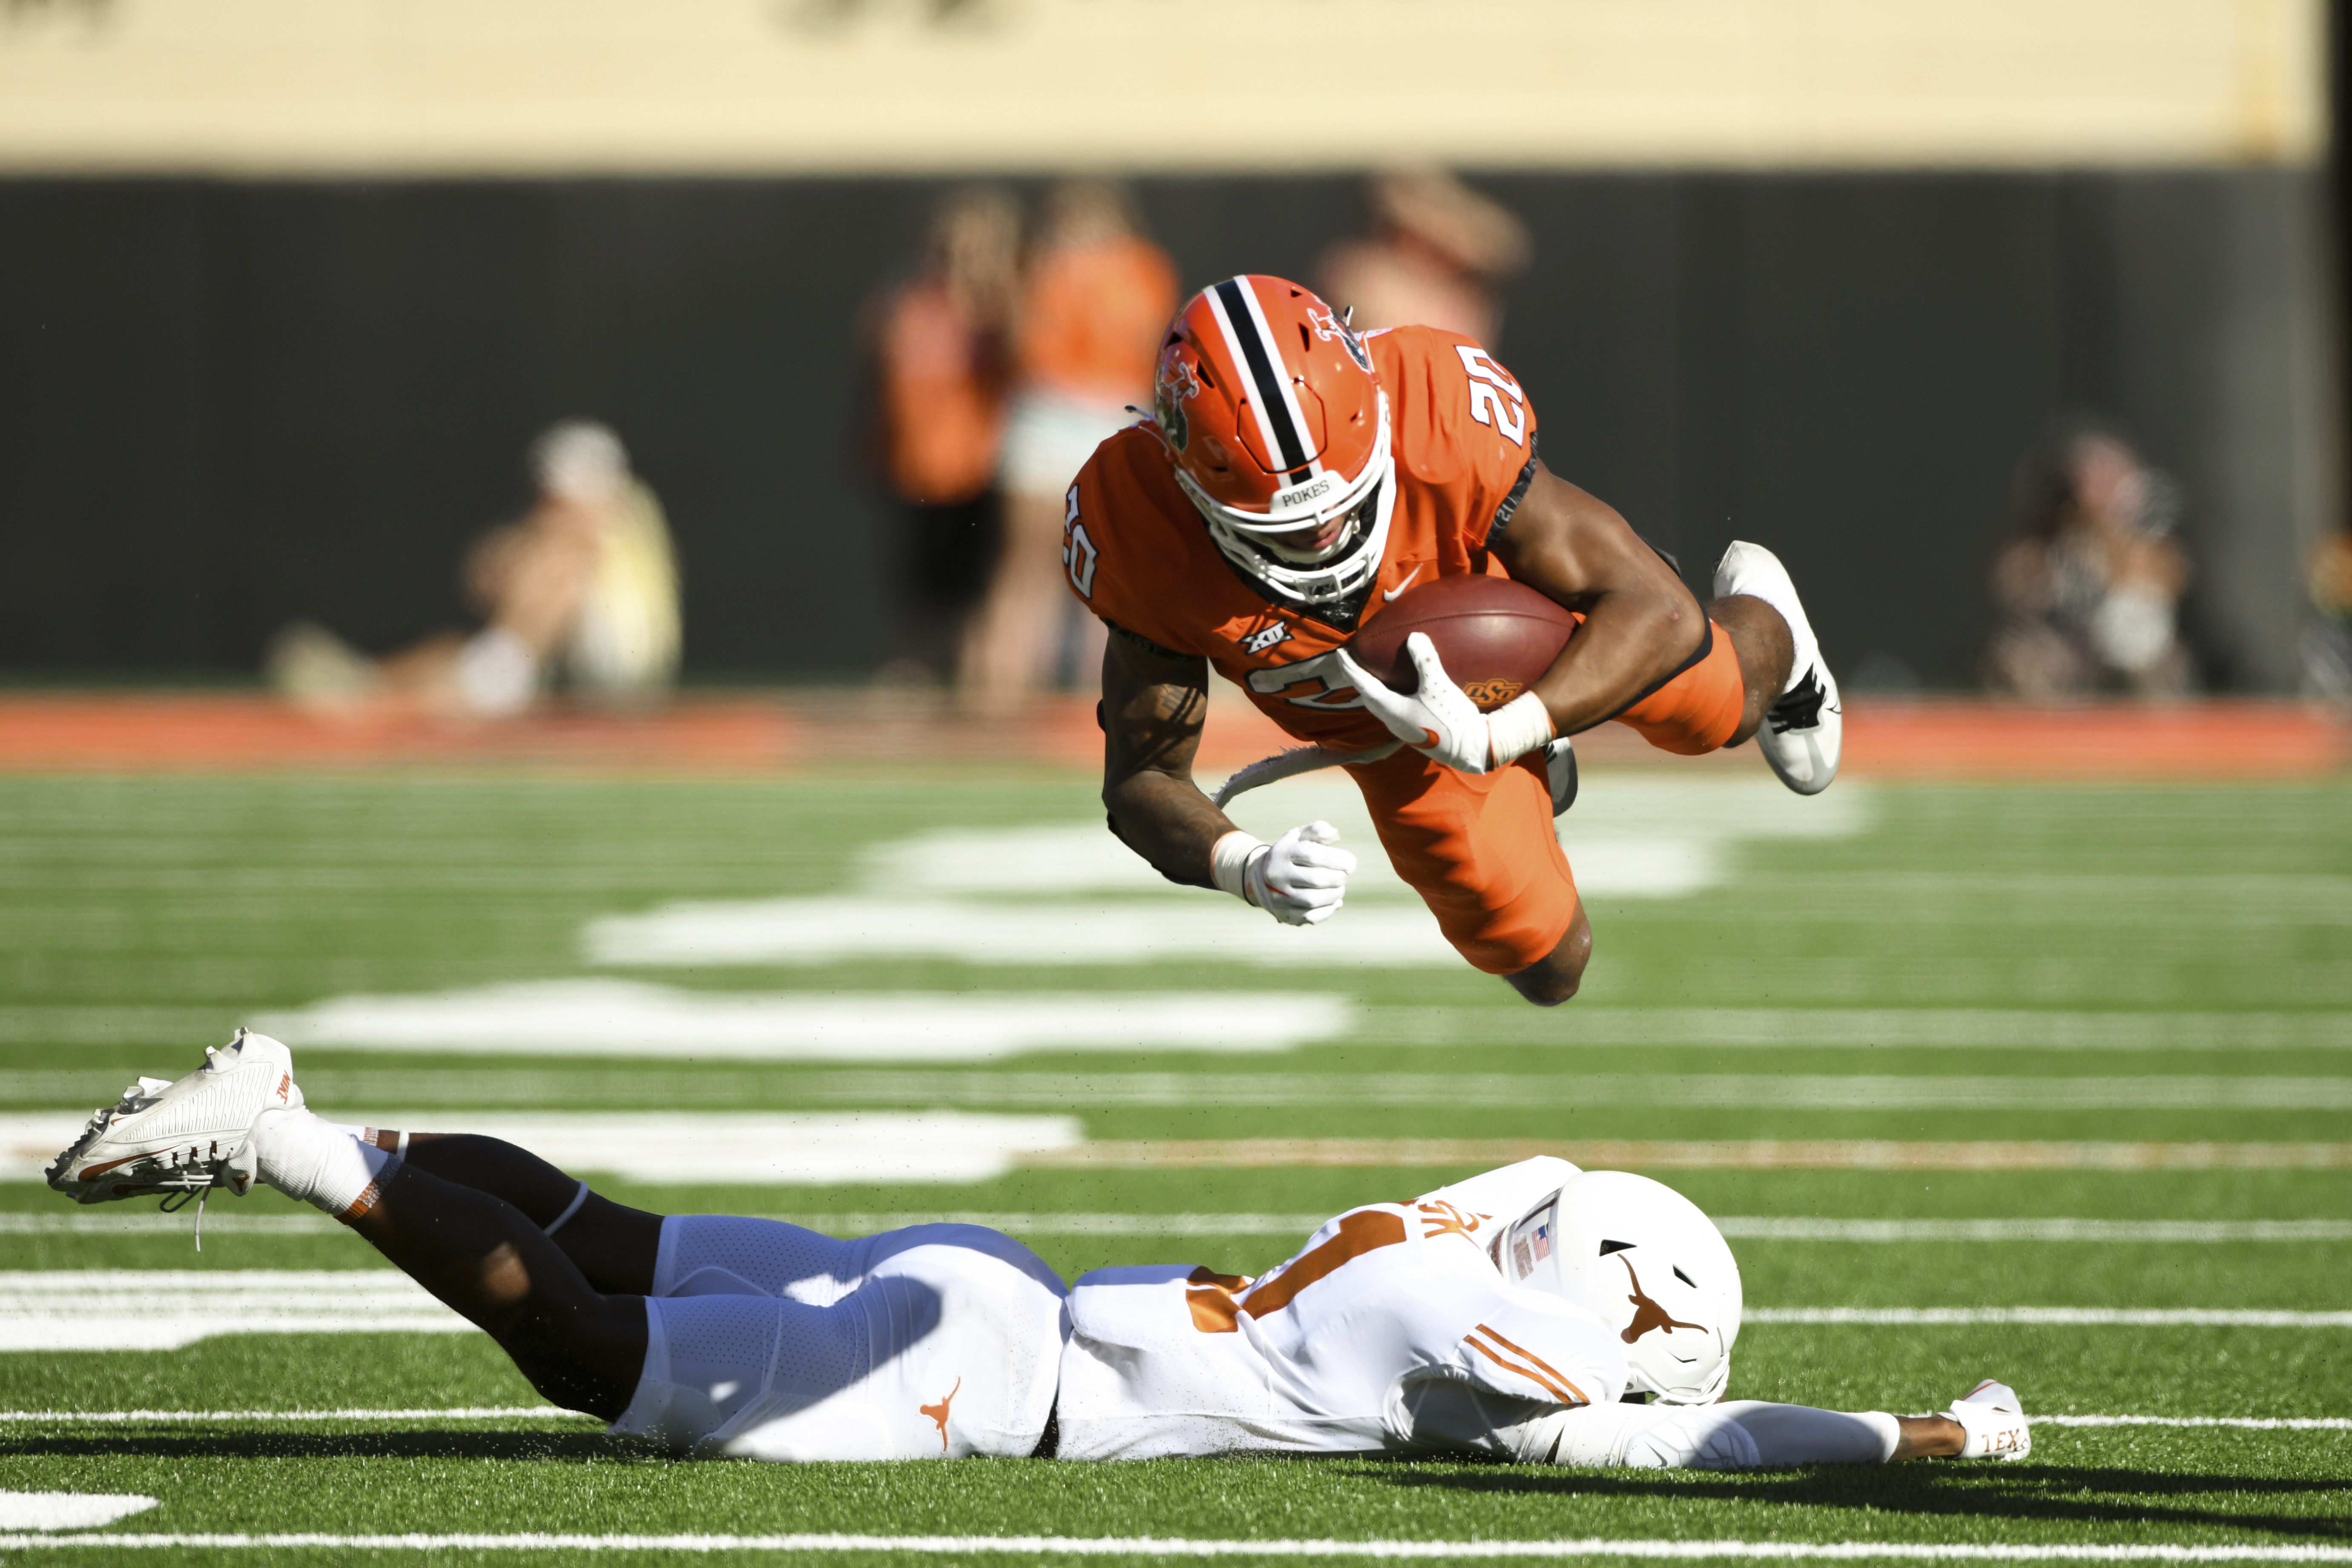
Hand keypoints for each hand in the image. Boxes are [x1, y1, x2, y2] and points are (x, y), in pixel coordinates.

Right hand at [1245, 821, 1356, 925]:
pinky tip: (1334, 901)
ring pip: (1312, 900)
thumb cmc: (1291, 854)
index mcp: (1282, 853)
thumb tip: (1334, 834)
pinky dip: (1328, 910)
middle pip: (1316, 879)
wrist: (1262, 879)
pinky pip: (1311, 917)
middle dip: (1338, 878)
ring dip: (1334, 894)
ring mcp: (1279, 897)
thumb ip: (1317, 830)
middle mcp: (1276, 875)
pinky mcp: (1285, 915)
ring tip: (1340, 888)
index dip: (1337, 859)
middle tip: (1344, 875)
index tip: (1351, 863)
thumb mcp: (1299, 837)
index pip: (1313, 856)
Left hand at [1335, 634, 1492, 771]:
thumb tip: (1414, 636)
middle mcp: (1392, 721)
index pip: (1363, 686)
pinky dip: (1387, 694)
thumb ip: (1426, 660)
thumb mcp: (1439, 686)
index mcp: (1392, 710)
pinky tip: (1397, 688)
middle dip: (1357, 678)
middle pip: (1367, 696)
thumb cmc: (1452, 720)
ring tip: (1369, 673)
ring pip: (1378, 705)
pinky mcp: (1414, 729)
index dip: (1350, 669)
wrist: (1471, 749)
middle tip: (1351, 661)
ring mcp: (1403, 727)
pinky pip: (1392, 708)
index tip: (1340, 654)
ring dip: (1371, 688)